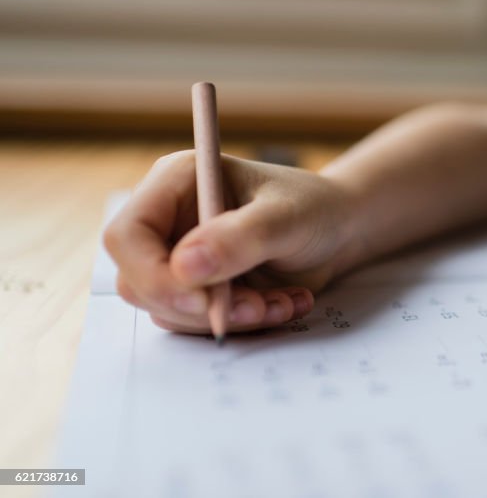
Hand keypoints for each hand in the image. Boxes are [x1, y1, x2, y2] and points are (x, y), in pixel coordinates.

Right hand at [104, 151, 358, 334]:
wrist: (340, 231)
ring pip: (169, 309)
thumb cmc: (314, 209)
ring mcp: (180, 256)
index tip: (201, 300)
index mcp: (177, 182)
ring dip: (226, 318)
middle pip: (139, 281)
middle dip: (198, 306)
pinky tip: (282, 303)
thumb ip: (241, 238)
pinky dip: (240, 323)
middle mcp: (169, 219)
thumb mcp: (288, 218)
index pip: (126, 235)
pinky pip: (197, 322)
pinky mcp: (198, 287)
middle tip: (256, 308)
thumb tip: (184, 267)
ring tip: (281, 301)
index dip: (152, 274)